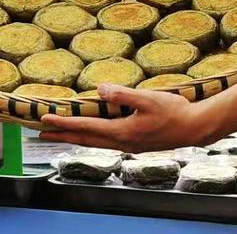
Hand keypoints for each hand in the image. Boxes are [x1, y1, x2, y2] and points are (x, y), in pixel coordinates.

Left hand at [39, 85, 210, 152]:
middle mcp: (121, 142)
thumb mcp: (148, 99)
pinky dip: (92, 137)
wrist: (195, 128)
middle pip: (85, 139)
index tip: (44, 120)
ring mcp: (129, 145)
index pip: (85, 127)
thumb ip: (122, 95)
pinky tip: (92, 133)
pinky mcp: (136, 143)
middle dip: (62, 135)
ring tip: (60, 134)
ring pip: (95, 142)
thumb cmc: (174, 112)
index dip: (63, 123)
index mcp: (121, 132)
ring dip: (75, 137)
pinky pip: (106, 141)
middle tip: (41, 133)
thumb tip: (100, 90)